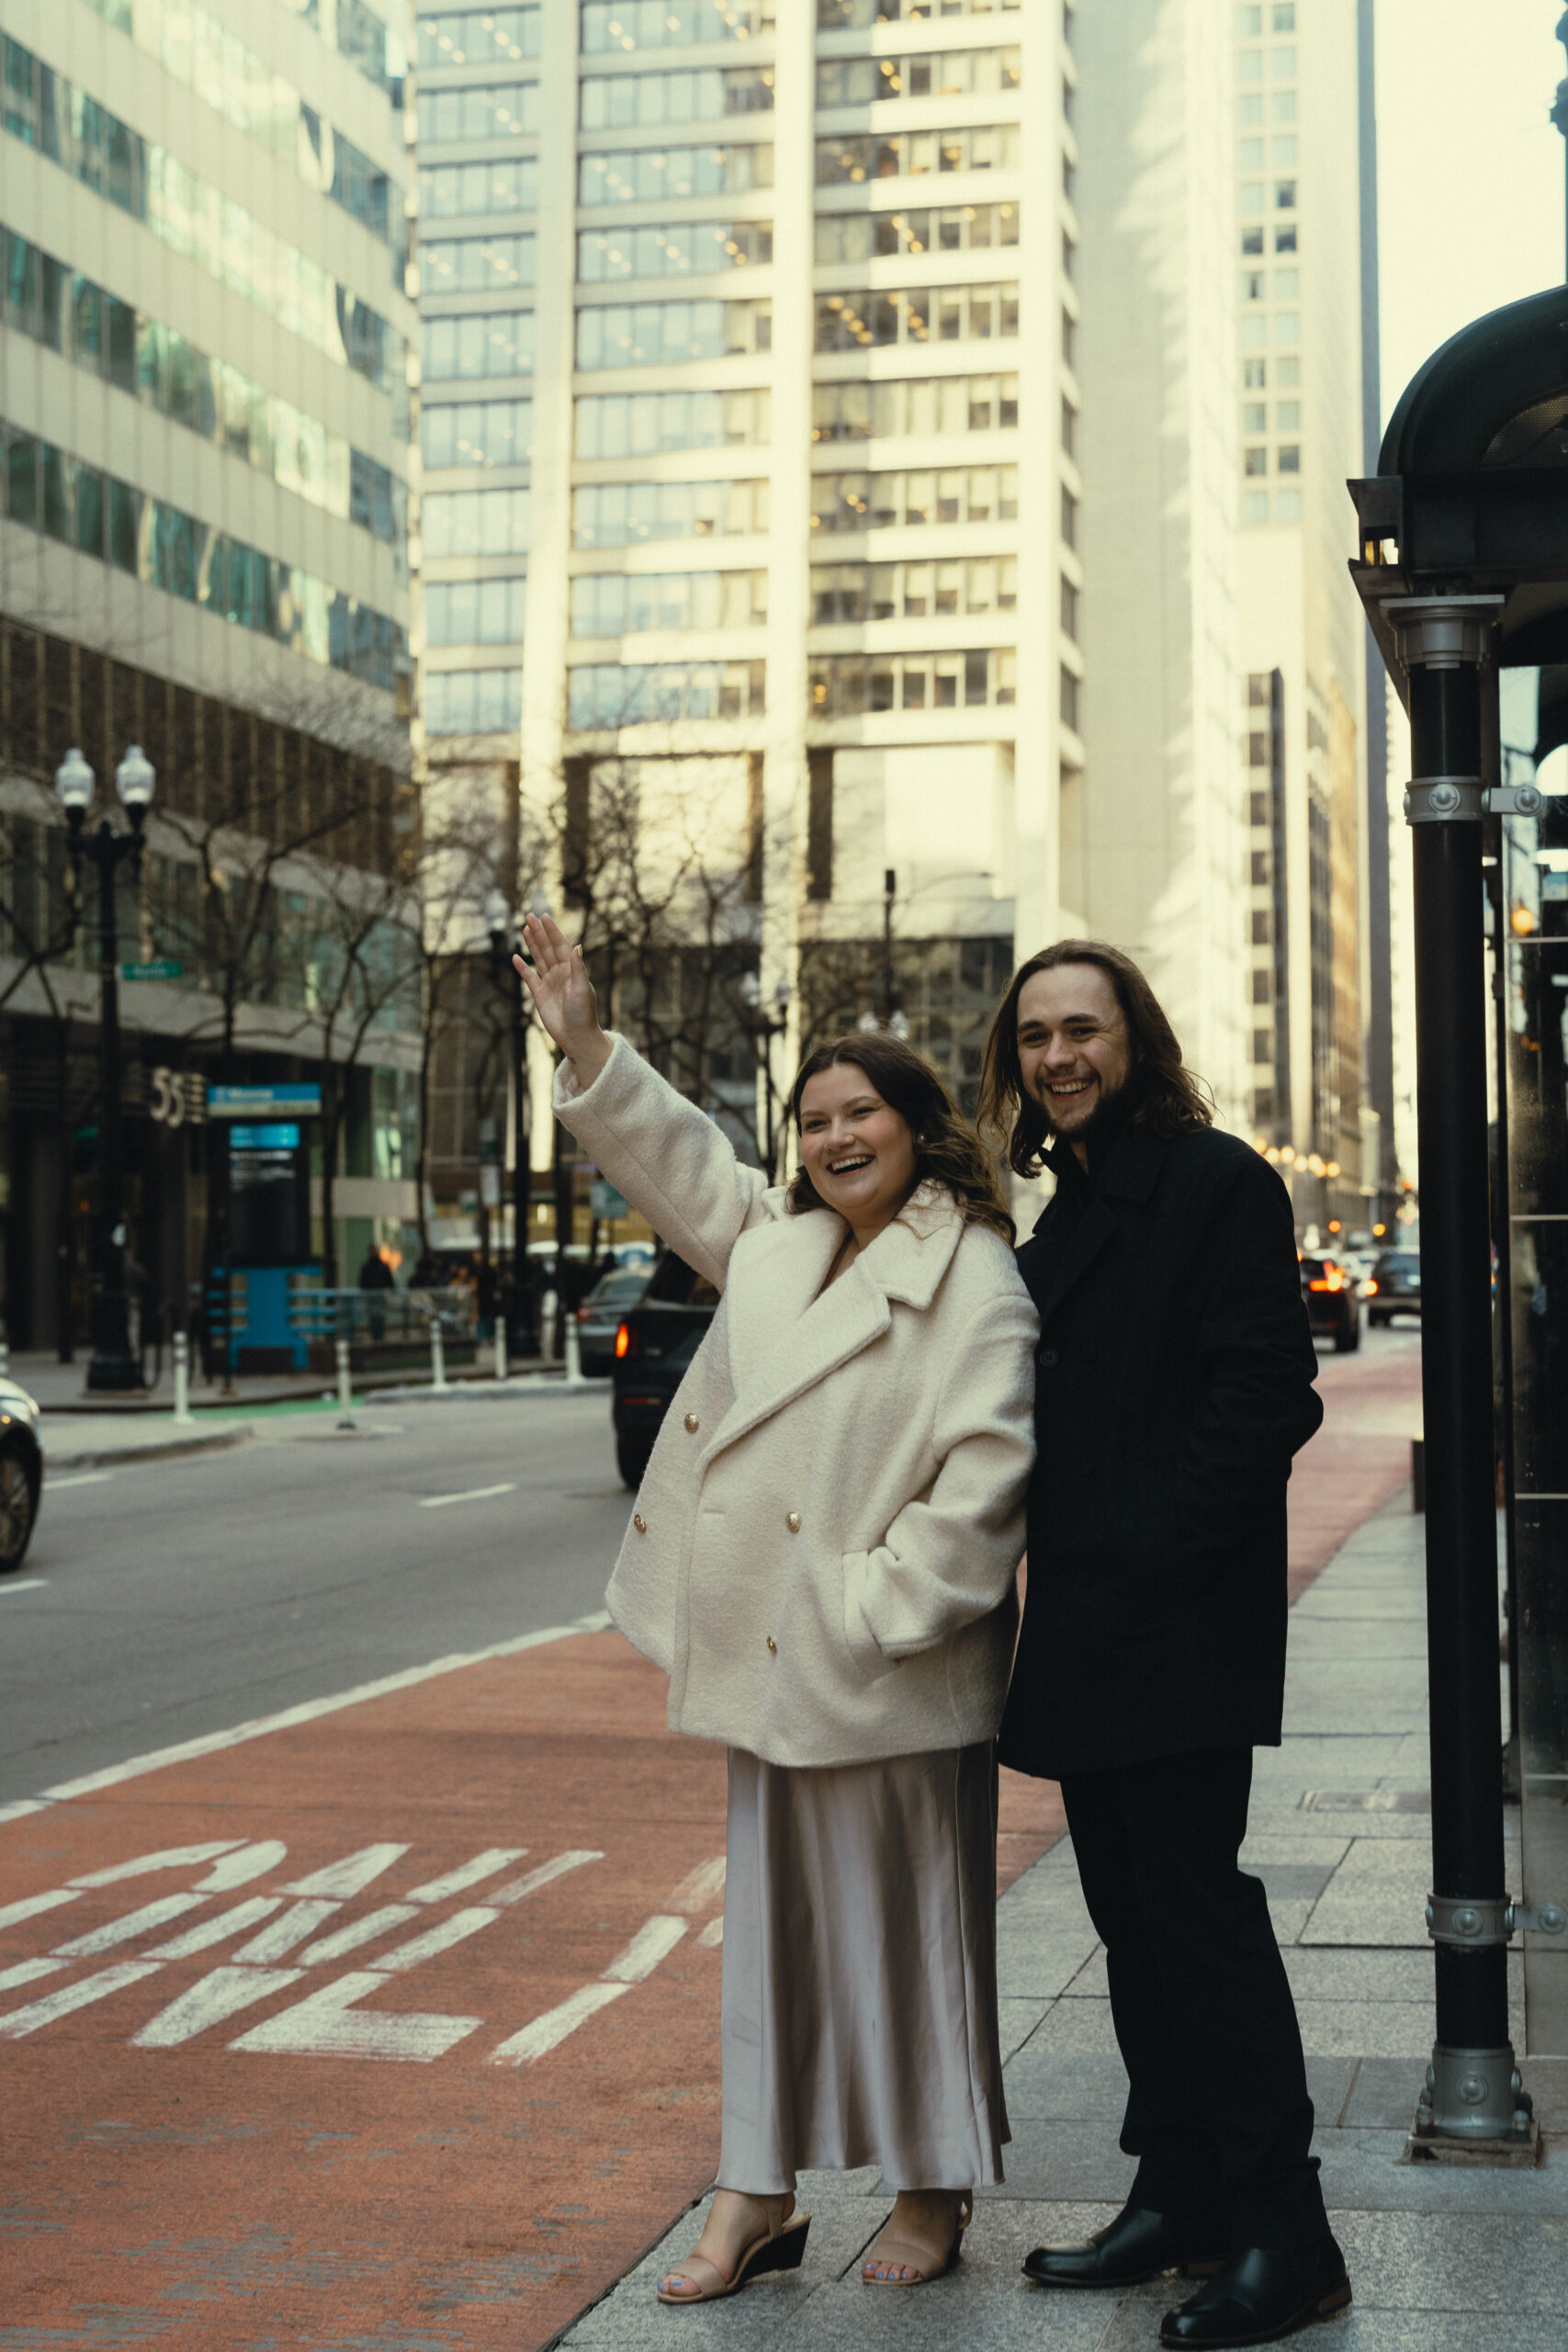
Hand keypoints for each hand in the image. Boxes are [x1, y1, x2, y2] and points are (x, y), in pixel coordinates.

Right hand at [514, 912, 611, 1080]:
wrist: (576, 1036)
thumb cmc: (584, 1013)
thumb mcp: (582, 988)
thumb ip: (578, 967)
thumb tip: (576, 945)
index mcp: (573, 969)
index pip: (561, 945)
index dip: (552, 931)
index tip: (544, 916)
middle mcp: (561, 973)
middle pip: (547, 948)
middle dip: (539, 932)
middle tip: (529, 916)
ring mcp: (550, 983)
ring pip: (538, 959)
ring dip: (532, 944)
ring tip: (524, 929)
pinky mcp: (540, 995)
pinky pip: (529, 977)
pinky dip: (522, 967)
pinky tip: (515, 957)